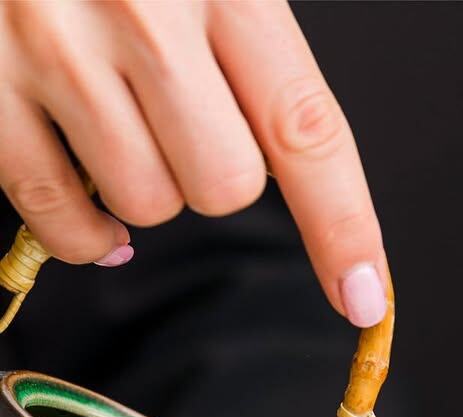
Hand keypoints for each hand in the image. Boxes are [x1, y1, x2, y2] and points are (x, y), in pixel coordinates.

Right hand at [0, 0, 386, 324]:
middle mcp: (143, 11)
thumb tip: (288, 170)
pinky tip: (77, 172)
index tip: (364, 297)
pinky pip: (60, 215)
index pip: (306, 130)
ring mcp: (54, 47)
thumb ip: (249, 49)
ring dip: (140, 183)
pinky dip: (80, 226)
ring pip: (147, 205)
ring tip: (107, 111)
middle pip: (224, 186)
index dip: (344, 227)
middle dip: (211, 176)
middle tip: (172, 114)